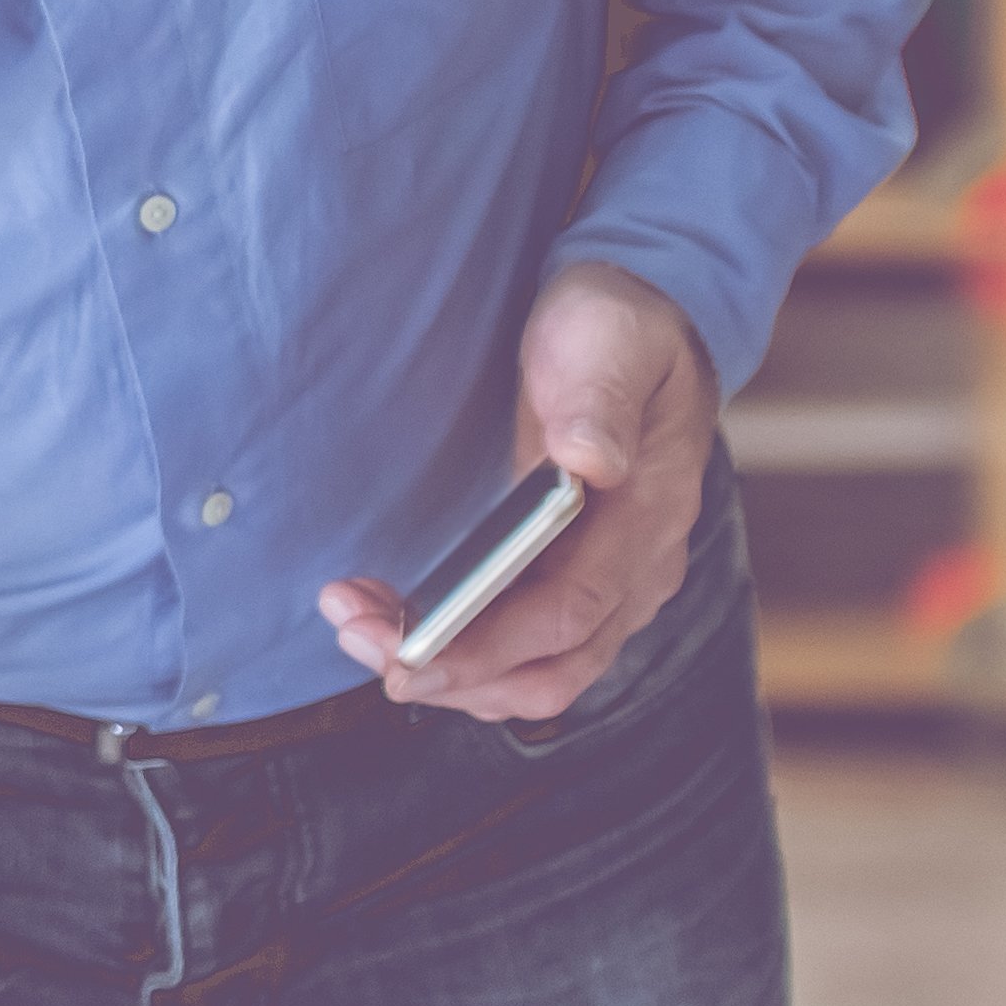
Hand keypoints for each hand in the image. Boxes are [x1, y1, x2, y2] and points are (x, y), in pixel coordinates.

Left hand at [318, 259, 710, 722]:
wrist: (632, 330)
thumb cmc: (618, 332)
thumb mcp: (610, 341)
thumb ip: (599, 399)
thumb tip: (590, 461)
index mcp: (649, 520)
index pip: (570, 615)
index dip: (485, 646)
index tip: (405, 653)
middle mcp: (637, 572)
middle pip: (547, 669)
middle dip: (449, 672)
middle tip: (356, 637)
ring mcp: (608, 585)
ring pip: (532, 674)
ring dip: (445, 671)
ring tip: (356, 625)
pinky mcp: (570, 582)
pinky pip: (519, 651)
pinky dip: (457, 653)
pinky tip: (391, 618)